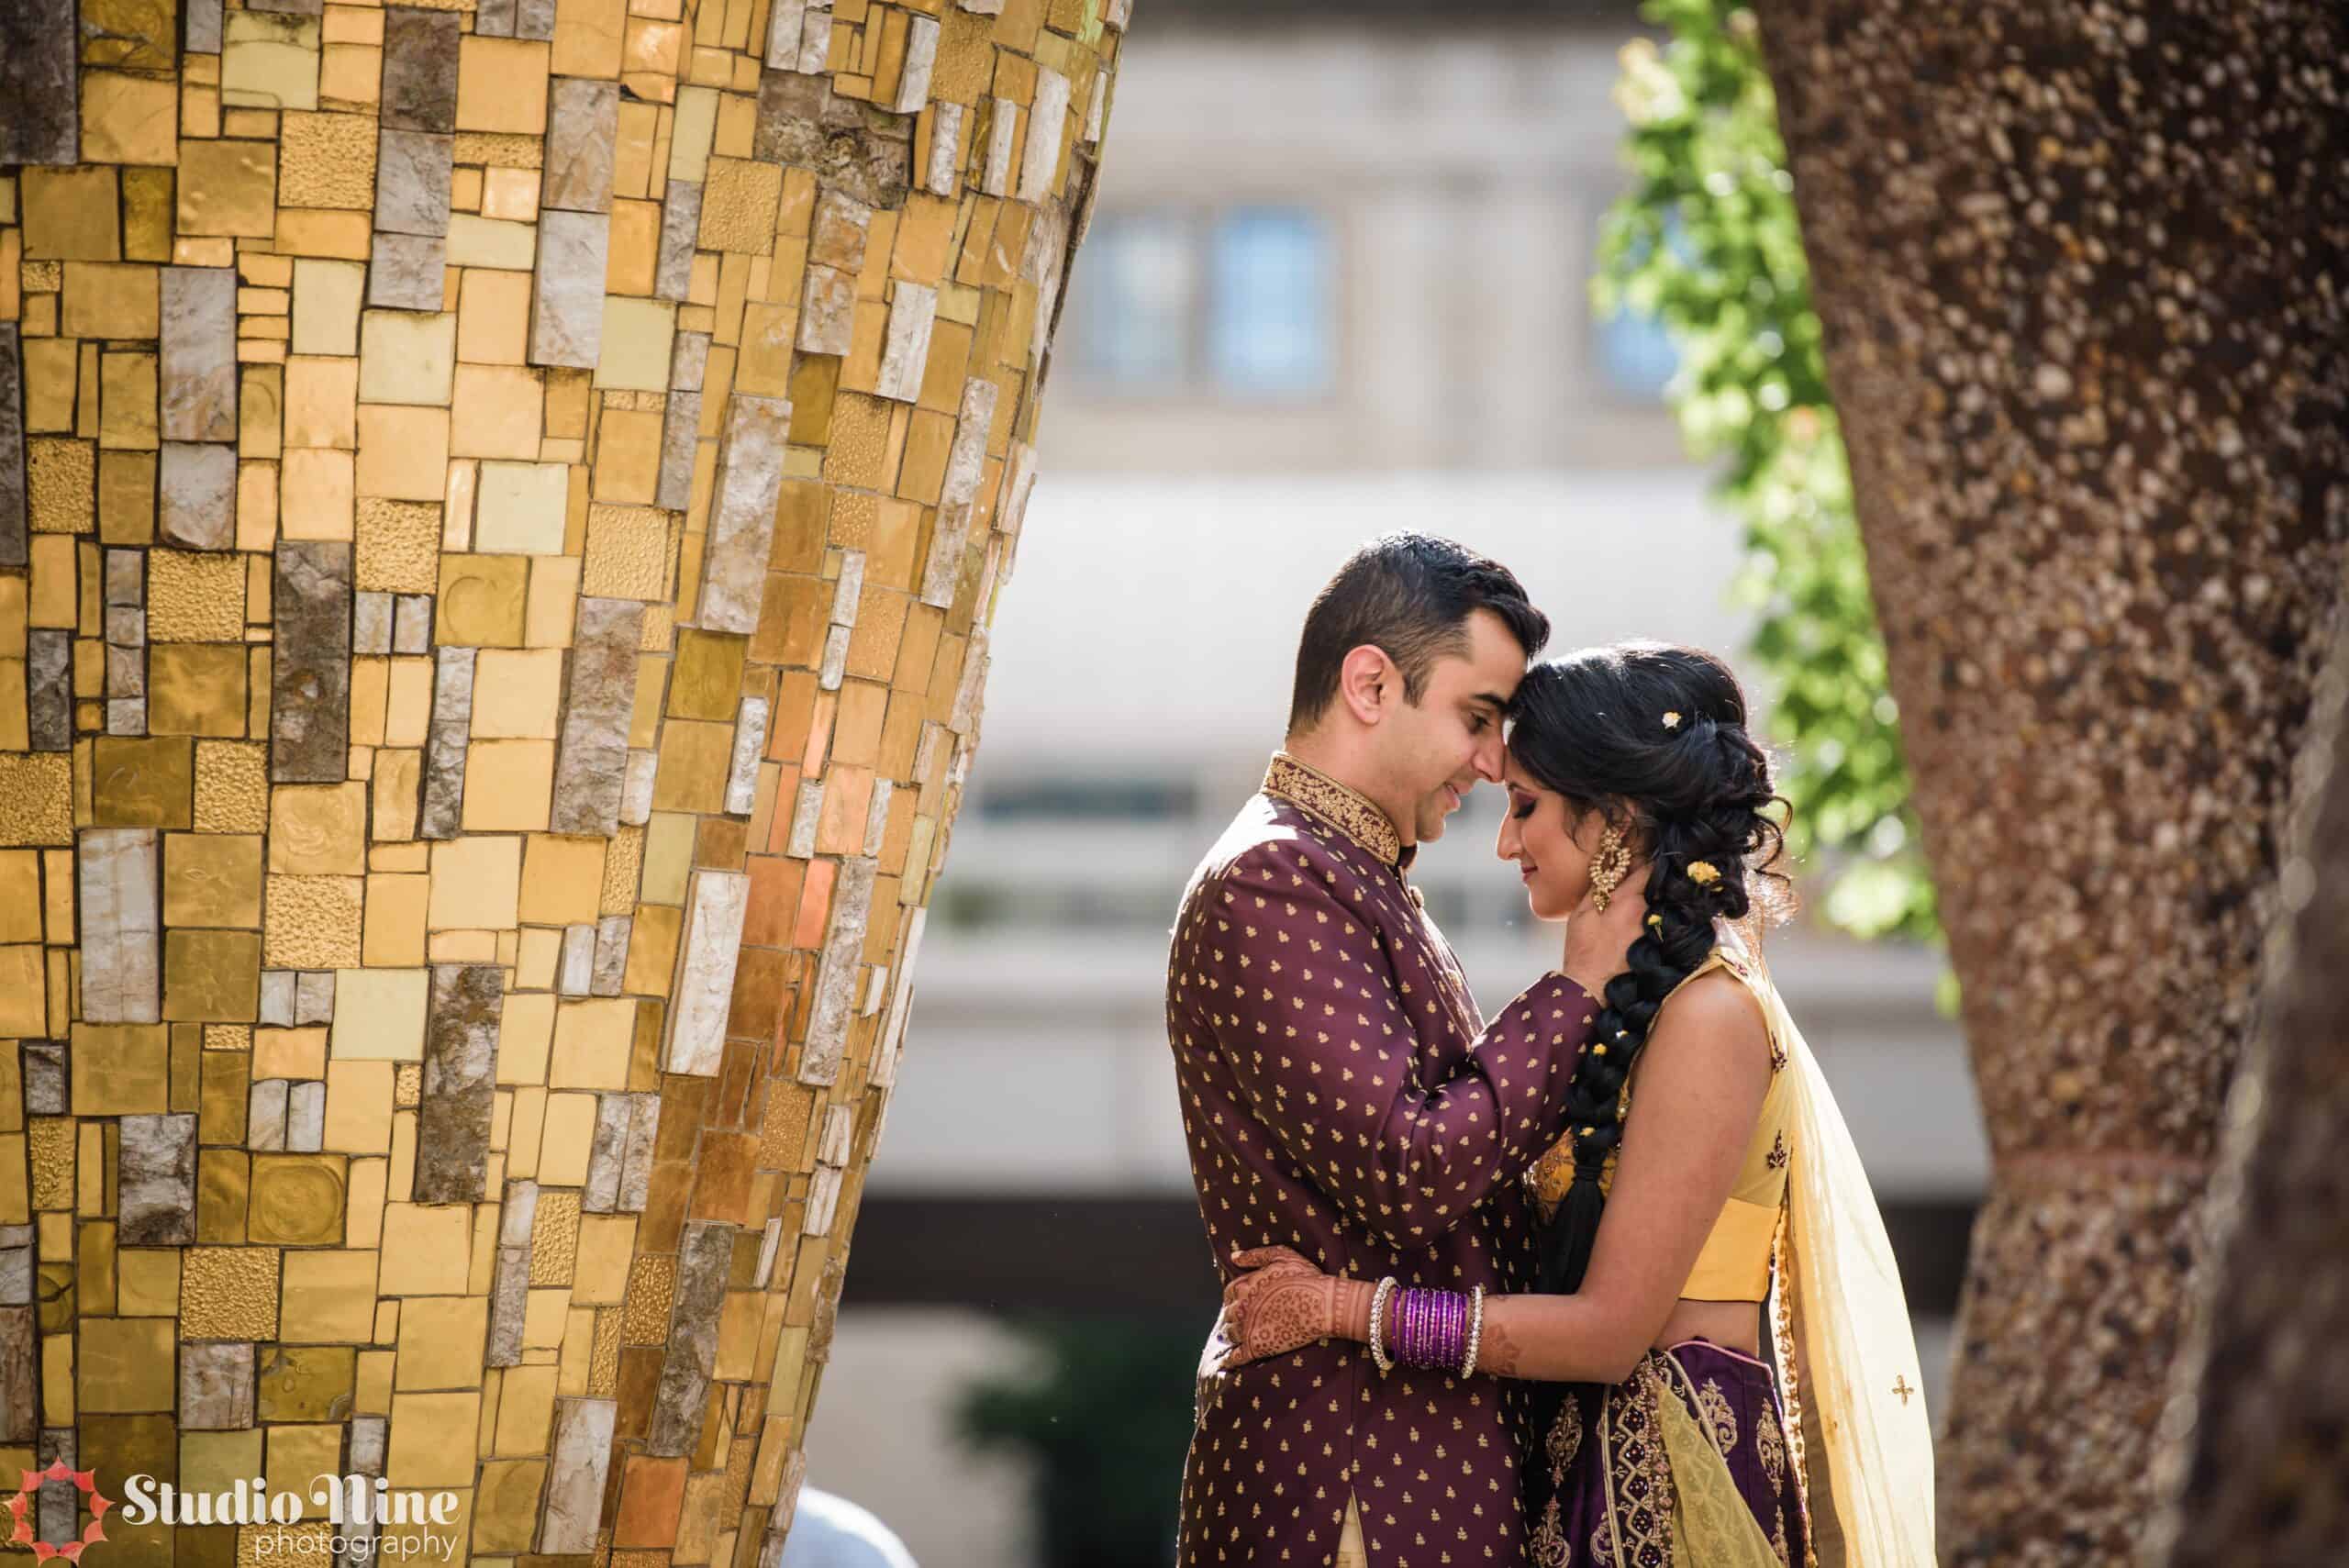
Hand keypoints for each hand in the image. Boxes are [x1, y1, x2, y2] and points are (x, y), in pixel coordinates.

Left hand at [1217, 1246, 1344, 1366]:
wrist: (1323, 1305)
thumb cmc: (1306, 1278)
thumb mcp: (1282, 1256)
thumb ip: (1255, 1255)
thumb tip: (1234, 1256)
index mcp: (1245, 1286)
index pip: (1230, 1293)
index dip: (1235, 1297)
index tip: (1242, 1302)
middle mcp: (1241, 1307)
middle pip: (1228, 1314)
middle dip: (1233, 1316)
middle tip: (1241, 1321)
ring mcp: (1247, 1328)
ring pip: (1229, 1334)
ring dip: (1230, 1335)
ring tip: (1236, 1339)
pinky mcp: (1256, 1347)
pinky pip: (1235, 1357)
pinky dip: (1229, 1360)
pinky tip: (1228, 1363)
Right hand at [1561, 862, 1654, 999]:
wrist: (1592, 988)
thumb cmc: (1583, 949)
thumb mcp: (1584, 911)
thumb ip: (1601, 884)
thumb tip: (1614, 862)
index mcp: (1630, 900)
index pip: (1648, 866)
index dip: (1645, 856)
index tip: (1640, 851)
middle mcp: (1650, 912)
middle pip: (1659, 884)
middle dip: (1652, 877)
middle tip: (1643, 872)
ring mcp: (1658, 929)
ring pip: (1662, 902)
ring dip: (1655, 896)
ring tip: (1644, 899)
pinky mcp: (1661, 944)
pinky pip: (1663, 921)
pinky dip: (1657, 916)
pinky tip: (1646, 921)